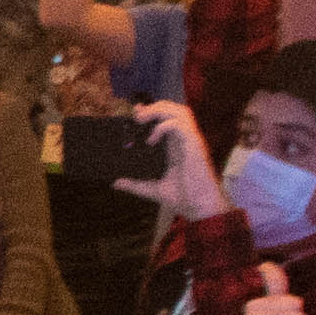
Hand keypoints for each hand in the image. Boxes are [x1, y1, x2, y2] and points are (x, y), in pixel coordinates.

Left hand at [113, 99, 225, 220]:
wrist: (200, 208)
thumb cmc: (183, 198)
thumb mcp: (152, 189)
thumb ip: (135, 184)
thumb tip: (115, 183)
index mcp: (177, 146)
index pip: (168, 118)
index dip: (153, 111)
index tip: (135, 112)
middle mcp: (185, 140)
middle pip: (176, 109)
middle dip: (156, 106)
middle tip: (137, 114)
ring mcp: (191, 141)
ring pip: (181, 112)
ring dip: (160, 110)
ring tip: (142, 119)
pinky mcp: (195, 146)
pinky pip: (180, 126)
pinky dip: (163, 126)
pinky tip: (151, 140)